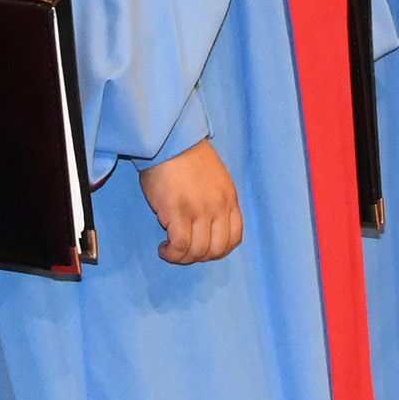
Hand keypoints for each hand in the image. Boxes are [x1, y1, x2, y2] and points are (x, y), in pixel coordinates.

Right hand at [141, 140, 242, 263]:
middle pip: (217, 249)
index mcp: (229, 199)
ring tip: (171, 251)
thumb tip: (206, 226)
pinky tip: (163, 248)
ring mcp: (199, 211)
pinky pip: (180, 246)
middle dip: (200, 257)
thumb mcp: (215, 179)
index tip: (204, 249)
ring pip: (198, 251)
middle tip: (185, 252)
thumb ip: (216, 202)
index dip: (219, 251)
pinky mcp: (178, 213)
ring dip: (183, 258)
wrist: (169, 141)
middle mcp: (218, 208)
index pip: (235, 238)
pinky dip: (172, 254)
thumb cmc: (186, 157)